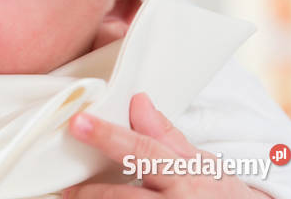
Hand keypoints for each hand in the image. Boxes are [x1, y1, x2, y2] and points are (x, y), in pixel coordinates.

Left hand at [63, 93, 270, 197]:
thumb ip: (166, 136)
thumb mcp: (203, 164)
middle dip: (92, 193)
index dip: (108, 136)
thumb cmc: (222, 197)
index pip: (142, 151)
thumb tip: (138, 102)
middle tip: (68, 189)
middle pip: (123, 196)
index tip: (79, 123)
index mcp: (185, 177)